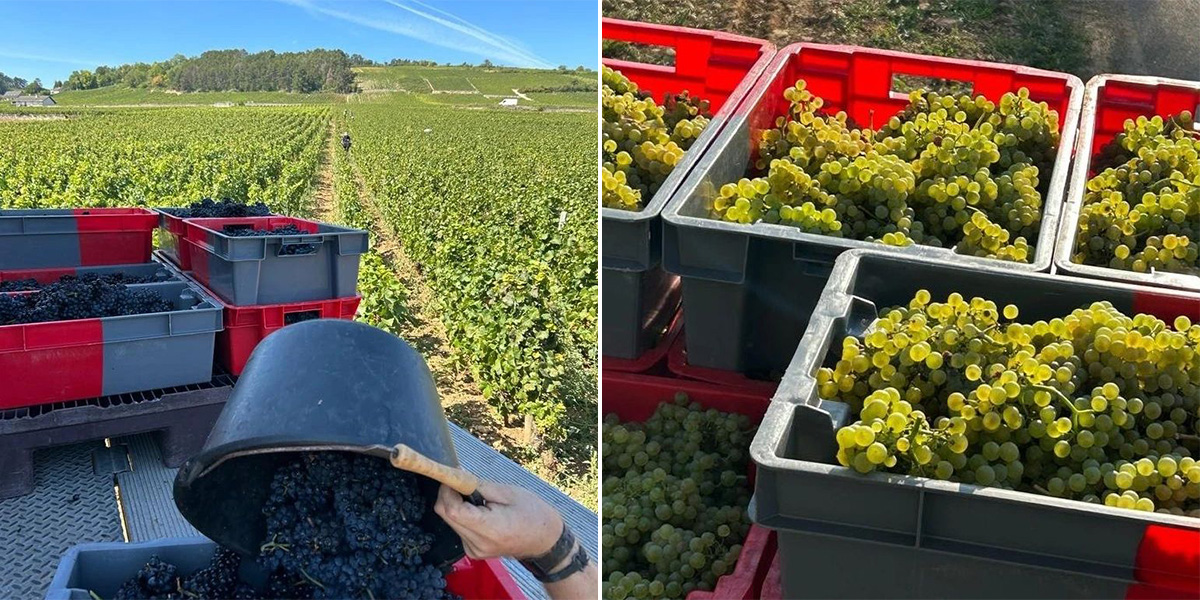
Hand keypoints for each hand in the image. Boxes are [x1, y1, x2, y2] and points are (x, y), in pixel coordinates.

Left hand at [433, 480, 563, 560]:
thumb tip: (456, 476)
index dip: (448, 490)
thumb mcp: (508, 492)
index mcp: (489, 528)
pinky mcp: (473, 551)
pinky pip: (458, 528)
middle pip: (446, 516)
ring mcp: (474, 550)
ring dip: (456, 505)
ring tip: (478, 499)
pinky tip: (480, 512)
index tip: (453, 477)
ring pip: (450, 521)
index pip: (453, 510)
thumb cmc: (534, 514)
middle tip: (464, 483)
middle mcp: (478, 544)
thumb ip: (478, 486)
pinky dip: (463, 516)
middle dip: (449, 495)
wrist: (545, 540)